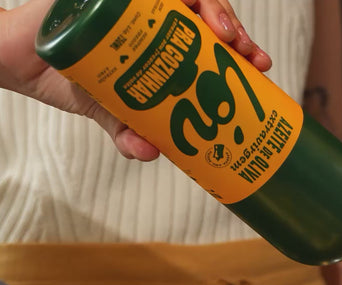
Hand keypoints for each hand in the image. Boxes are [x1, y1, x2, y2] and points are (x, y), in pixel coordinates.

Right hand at [0, 0, 271, 160]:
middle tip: (245, 53)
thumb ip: (130, 133)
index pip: (212, 45)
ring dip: (212, 7)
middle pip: (209, 15)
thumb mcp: (111, 113)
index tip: (259, 66)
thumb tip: (150, 154)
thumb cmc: (76, 81)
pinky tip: (187, 4)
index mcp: (165, 47)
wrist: (24, 57)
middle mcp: (157, 17)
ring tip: (222, 32)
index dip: (240, 52)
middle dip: (234, 30)